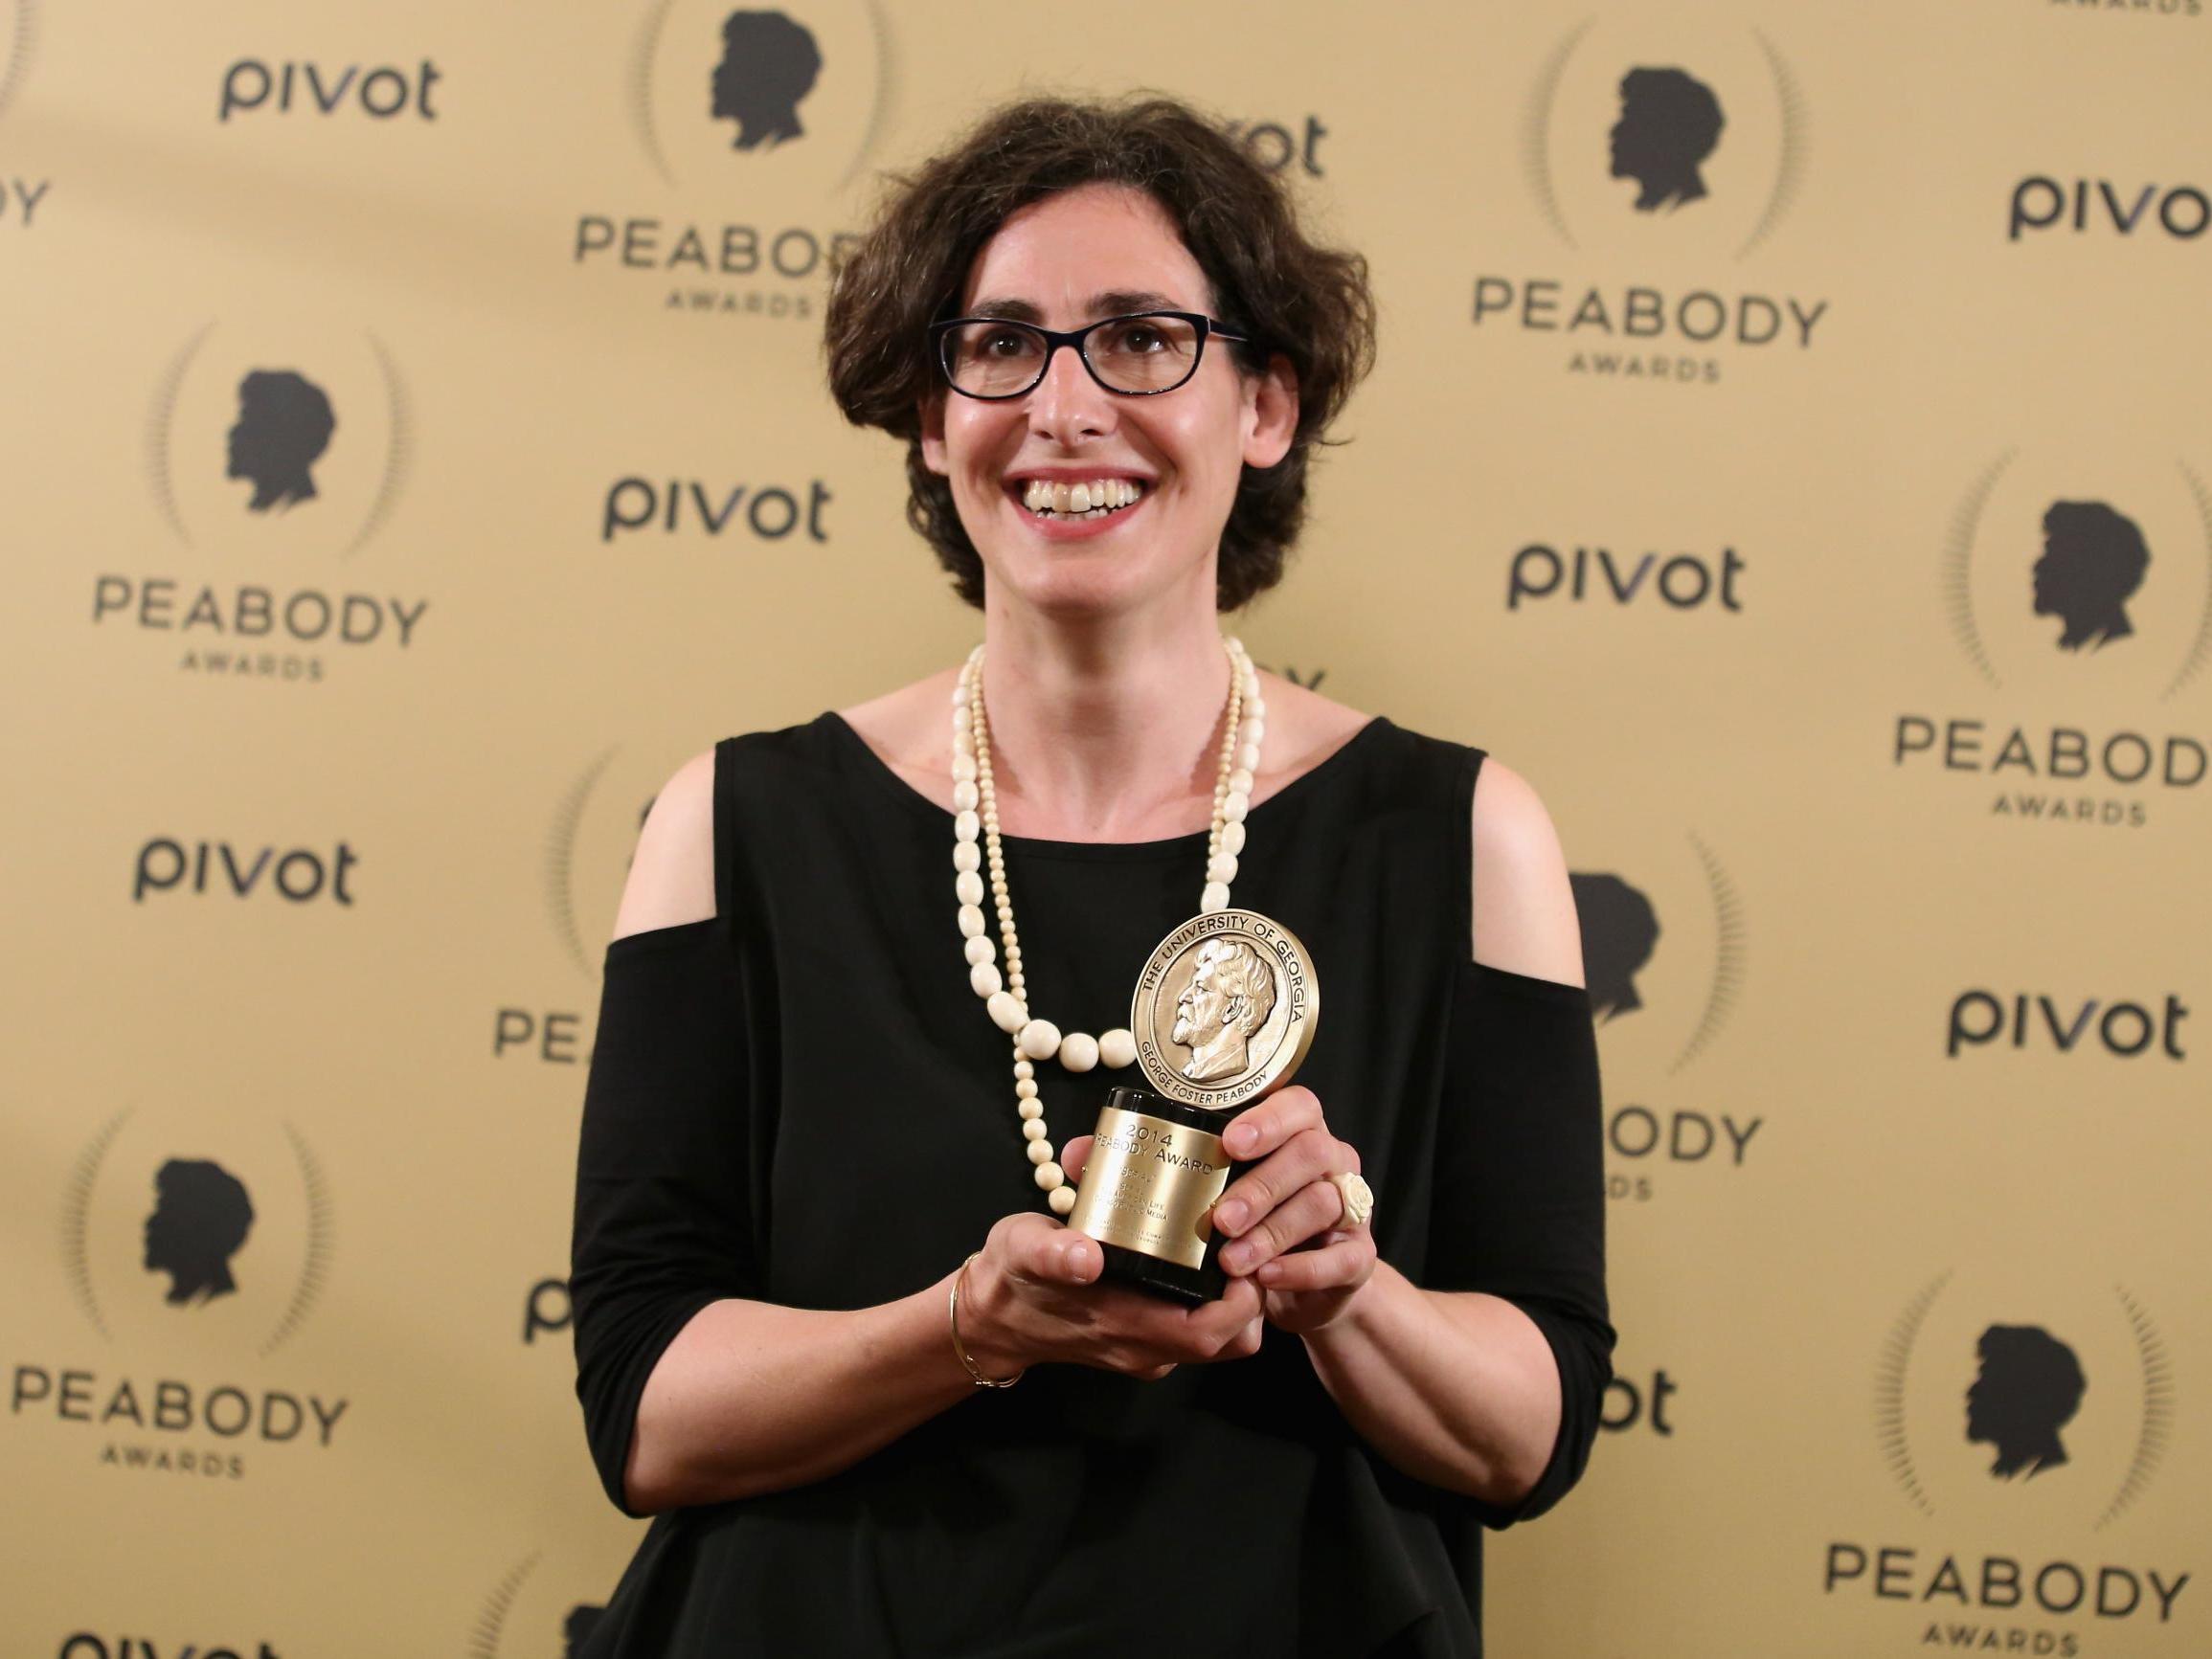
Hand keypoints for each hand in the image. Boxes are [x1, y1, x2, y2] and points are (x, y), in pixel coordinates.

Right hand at [959, 1132, 1264, 1381]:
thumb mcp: (1023, 1251)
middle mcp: (1145, 1347)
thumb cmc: (1011, 1278)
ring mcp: (1147, 1347)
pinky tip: (1206, 1255)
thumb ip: (1052, 1253)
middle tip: (1248, 1239)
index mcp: (1125, 1328)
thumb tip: (1086, 1256)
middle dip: (1253, 1294)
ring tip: (1234, 1244)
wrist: (992, 1316)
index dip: (1242, 1301)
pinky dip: (1215, 1300)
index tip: (1246, 1252)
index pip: (1210, 1333)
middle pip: (1231, 1338)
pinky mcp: (1145, 1337)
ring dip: (1239, 1298)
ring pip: (1221, 1336)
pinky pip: (1199, 1327)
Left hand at [1208, 1086, 1376, 1333]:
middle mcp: (1334, 1162)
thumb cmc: (1257, 1224)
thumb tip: (1159, 1175)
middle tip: (1221, 1218)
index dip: (1268, 1119)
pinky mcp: (1360, 1254)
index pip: (1299, 1106)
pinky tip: (1266, 1277)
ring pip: (1322, 1202)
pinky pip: (1341, 1257)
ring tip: (1231, 1260)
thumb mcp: (1236, 1193)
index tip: (1230, 1142)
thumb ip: (1213, 1177)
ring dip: (1271, 1232)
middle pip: (1310, 1152)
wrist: (1305, 1286)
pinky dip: (1300, 1269)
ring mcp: (1352, 1208)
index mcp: (1303, 1133)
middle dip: (1261, 1185)